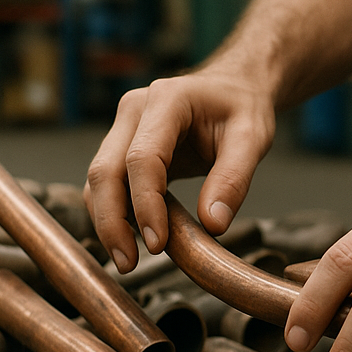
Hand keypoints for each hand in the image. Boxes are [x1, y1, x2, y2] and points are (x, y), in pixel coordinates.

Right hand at [85, 66, 275, 271]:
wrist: (232, 88)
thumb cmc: (242, 108)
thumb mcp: (253, 138)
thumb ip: (234, 179)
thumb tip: (213, 225)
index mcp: (167, 100)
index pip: (142, 158)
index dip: (145, 204)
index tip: (157, 244)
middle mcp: (134, 110)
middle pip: (106, 170)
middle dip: (112, 221)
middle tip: (129, 264)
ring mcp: (123, 127)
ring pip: (98, 179)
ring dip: (106, 221)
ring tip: (126, 260)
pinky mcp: (122, 146)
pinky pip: (108, 183)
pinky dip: (113, 213)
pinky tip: (128, 241)